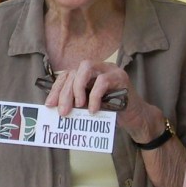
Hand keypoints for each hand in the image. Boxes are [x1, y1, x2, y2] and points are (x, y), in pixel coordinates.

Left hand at [43, 60, 163, 141]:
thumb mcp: (89, 107)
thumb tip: (56, 108)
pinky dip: (95, 96)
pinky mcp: (121, 77)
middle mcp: (98, 67)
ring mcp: (110, 70)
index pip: (68, 74)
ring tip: (78, 105)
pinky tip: (93, 110)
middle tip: (63, 111)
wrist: (136, 119)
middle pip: (75, 71)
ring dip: (78, 87)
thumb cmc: (112, 113)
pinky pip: (103, 81)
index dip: (57, 88)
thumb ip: (76, 103)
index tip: (50, 104)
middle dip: (66, 91)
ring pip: (87, 67)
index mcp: (88, 74)